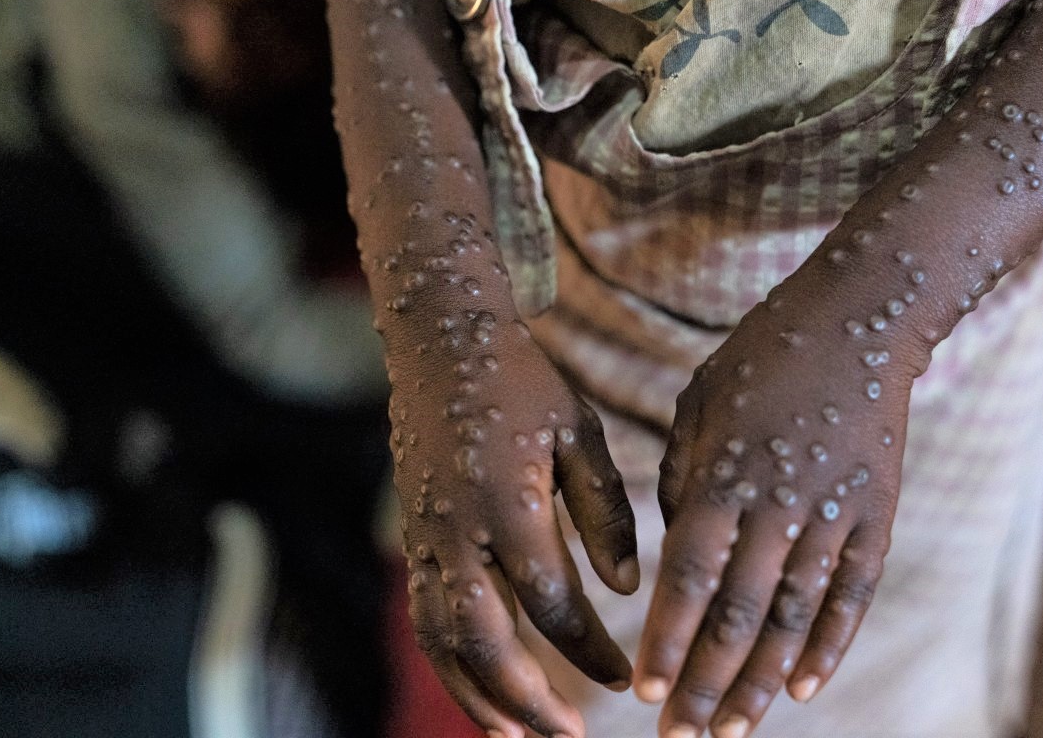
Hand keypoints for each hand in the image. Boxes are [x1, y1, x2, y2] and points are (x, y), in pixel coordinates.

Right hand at [392, 308, 638, 737]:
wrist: (441, 344)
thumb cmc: (522, 382)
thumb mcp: (580, 432)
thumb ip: (606, 511)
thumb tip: (626, 587)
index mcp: (510, 503)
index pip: (554, 606)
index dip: (593, 651)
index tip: (629, 678)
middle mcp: (459, 531)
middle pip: (487, 642)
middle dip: (529, 701)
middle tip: (570, 736)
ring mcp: (426, 537)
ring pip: (442, 640)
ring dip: (478, 696)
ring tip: (517, 734)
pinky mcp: (413, 536)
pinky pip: (425, 616)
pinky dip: (449, 661)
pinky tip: (478, 684)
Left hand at [634, 275, 914, 737]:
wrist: (858, 320)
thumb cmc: (761, 357)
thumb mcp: (698, 403)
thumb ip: (683, 480)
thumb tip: (677, 551)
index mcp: (724, 473)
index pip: (690, 578)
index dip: (668, 640)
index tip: (645, 693)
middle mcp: (778, 503)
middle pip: (739, 614)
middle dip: (705, 681)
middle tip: (680, 737)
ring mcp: (833, 512)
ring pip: (794, 615)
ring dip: (762, 680)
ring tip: (733, 729)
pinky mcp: (876, 515)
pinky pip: (852, 593)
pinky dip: (830, 644)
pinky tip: (806, 689)